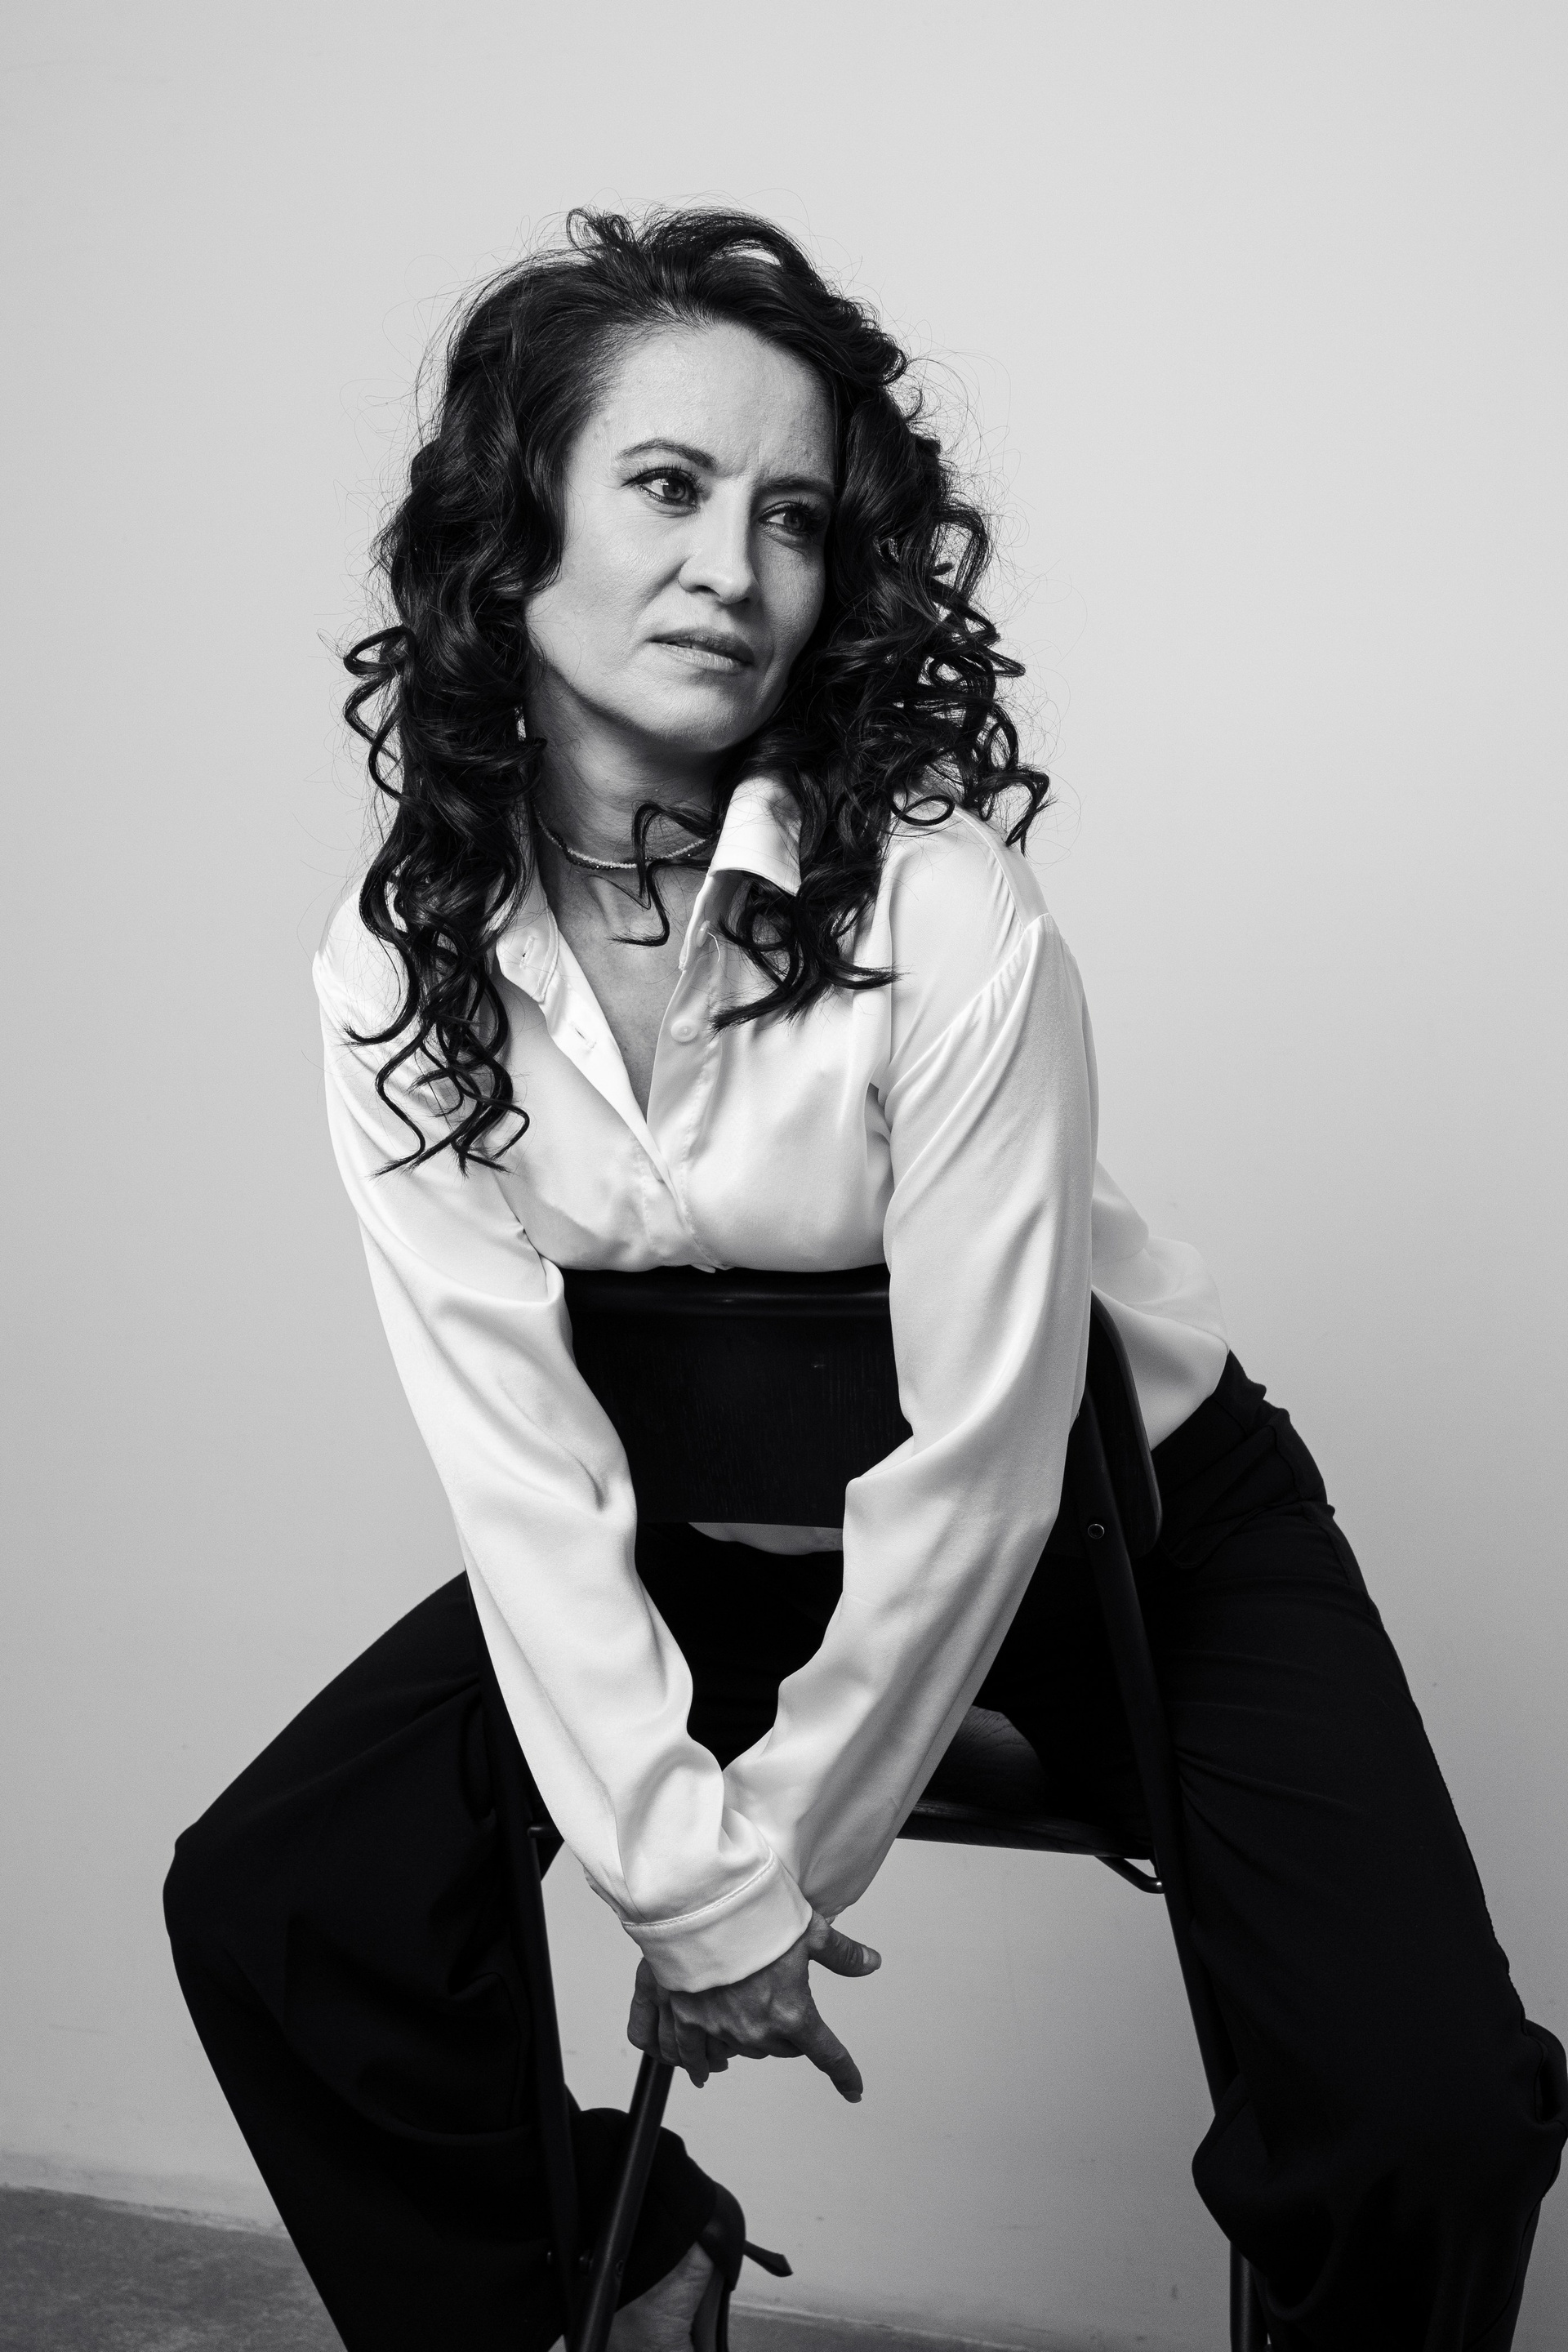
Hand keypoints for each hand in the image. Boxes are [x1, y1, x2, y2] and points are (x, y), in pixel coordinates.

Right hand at [627, 1910, 880, 2100]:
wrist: (701, 1905)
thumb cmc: (757, 1914)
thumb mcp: (811, 1930)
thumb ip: (842, 1954)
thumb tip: (872, 1963)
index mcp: (791, 2014)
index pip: (827, 2055)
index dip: (845, 2075)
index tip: (853, 2091)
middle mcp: (754, 2030)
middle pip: (780, 2051)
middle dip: (786, 2037)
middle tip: (783, 2006)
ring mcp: (716, 2029)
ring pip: (738, 2055)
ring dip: (743, 2047)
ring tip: (740, 2039)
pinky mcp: (684, 2019)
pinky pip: (689, 2055)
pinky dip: (695, 2062)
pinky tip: (697, 2069)